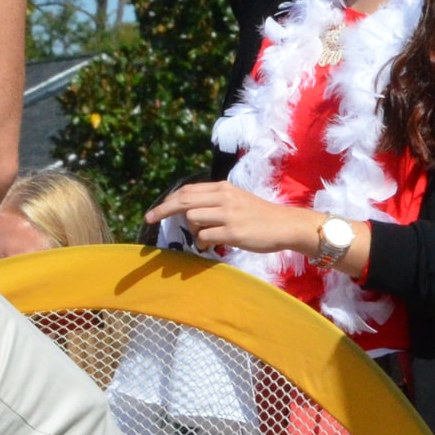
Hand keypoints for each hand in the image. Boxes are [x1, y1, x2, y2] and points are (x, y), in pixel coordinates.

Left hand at [144, 180, 315, 254]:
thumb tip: (189, 211)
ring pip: (192, 219)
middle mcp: (223, 197)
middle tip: (148, 219)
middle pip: (183, 201)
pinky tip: (209, 246)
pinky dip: (202, 243)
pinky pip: (204, 237)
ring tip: (205, 237)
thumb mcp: (237, 199)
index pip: (187, 190)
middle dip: (162, 211)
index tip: (154, 212)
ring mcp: (228, 214)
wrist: (286, 225)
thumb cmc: (261, 215)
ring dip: (192, 231)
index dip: (167, 201)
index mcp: (223, 188)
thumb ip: (215, 201)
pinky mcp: (233, 232)